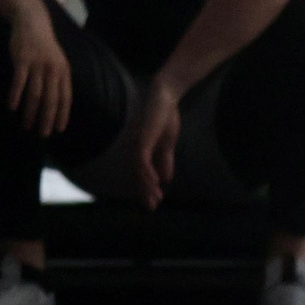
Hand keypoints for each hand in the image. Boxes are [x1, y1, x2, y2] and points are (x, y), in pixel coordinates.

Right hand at [5, 8, 70, 137]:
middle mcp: (53, 70)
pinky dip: (16, 95)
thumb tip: (57, 102)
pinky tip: (12, 107)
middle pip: (51, 99)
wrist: (33, 22)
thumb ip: (58, 80)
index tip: (58, 129)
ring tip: (27, 125)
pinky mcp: (22, 60)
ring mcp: (37, 65)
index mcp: (64, 72)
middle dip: (47, 118)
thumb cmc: (45, 46)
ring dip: (31, 112)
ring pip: (35, 94)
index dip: (62, 114)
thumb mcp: (57, 62)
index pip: (66, 98)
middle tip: (42, 134)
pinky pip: (19, 82)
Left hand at [131, 77, 182, 208]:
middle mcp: (136, 148)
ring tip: (154, 197)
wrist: (166, 98)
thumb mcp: (168, 144)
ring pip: (139, 170)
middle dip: (145, 191)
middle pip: (138, 175)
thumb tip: (166, 179)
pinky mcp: (143, 138)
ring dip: (146, 185)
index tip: (154, 202)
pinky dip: (147, 171)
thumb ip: (165, 161)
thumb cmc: (166, 116)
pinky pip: (141, 159)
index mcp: (142, 150)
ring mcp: (138, 143)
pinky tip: (153, 181)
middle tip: (152, 206)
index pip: (143, 173)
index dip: (148, 188)